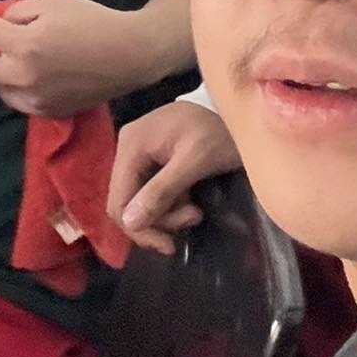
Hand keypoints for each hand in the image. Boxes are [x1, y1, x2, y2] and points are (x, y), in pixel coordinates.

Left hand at [0, 0, 167, 117]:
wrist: (130, 55)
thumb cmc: (91, 19)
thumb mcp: (51, 2)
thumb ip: (17, 14)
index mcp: (23, 42)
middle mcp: (22, 74)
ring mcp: (33, 98)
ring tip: (30, 54)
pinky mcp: (45, 112)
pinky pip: (18, 95)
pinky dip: (19, 82)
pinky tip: (44, 70)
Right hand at [108, 99, 241, 253]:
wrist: (238, 110)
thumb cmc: (218, 132)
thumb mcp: (194, 162)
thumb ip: (162, 191)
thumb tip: (130, 222)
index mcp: (132, 145)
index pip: (118, 200)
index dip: (138, 229)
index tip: (169, 245)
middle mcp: (127, 148)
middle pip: (127, 203)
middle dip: (159, 221)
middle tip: (192, 219)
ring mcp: (138, 153)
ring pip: (139, 201)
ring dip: (167, 215)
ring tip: (196, 211)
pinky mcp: (151, 160)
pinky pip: (149, 193)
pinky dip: (168, 204)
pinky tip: (189, 202)